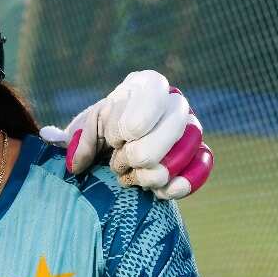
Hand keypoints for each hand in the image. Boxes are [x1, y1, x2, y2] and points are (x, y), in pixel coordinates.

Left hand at [39, 70, 212, 199]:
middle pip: (164, 138)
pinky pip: (202, 168)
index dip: (120, 134)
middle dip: (134, 157)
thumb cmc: (100, 129)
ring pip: (182, 154)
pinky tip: (160, 191)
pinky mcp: (199, 152)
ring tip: (132, 174)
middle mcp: (176, 101)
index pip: (138, 119)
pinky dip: (180, 185)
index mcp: (148, 85)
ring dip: (150, 174)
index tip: (112, 137)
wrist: (115, 142)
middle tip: (118, 160)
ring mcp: (191, 127)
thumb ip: (80, 142)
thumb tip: (75, 166)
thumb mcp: (86, 128)